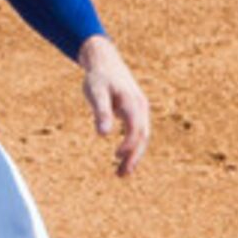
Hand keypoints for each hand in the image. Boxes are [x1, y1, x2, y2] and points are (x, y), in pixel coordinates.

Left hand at [77, 36, 150, 176]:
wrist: (105, 62)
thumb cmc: (98, 78)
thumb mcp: (95, 93)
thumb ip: (100, 112)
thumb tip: (103, 135)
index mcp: (132, 102)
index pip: (135, 128)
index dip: (128, 144)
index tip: (116, 157)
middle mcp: (141, 107)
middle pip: (142, 136)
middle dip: (134, 157)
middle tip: (121, 176)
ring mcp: (140, 109)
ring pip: (142, 136)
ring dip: (134, 155)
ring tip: (121, 174)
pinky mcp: (135, 112)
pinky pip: (138, 132)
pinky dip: (132, 146)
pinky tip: (122, 158)